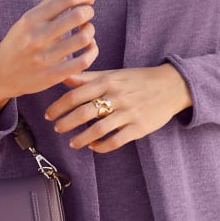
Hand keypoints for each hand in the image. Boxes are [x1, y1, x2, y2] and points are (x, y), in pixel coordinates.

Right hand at [0, 0, 97, 118]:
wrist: (0, 74)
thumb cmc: (19, 42)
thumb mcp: (29, 19)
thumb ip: (52, 0)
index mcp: (32, 19)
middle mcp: (38, 36)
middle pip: (78, 15)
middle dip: (89, 11)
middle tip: (88, 14)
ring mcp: (45, 57)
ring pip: (84, 38)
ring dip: (90, 31)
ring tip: (86, 31)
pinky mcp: (53, 75)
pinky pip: (83, 61)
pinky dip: (92, 51)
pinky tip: (89, 48)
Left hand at [44, 64, 192, 152]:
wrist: (171, 85)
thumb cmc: (137, 79)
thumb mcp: (113, 74)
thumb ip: (88, 77)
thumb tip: (64, 77)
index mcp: (107, 82)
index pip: (75, 95)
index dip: (58, 106)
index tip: (48, 114)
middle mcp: (116, 97)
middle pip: (83, 113)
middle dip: (65, 123)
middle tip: (56, 128)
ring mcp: (128, 113)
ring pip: (98, 130)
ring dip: (81, 138)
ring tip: (72, 143)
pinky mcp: (139, 127)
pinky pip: (115, 140)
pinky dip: (101, 146)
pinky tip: (93, 146)